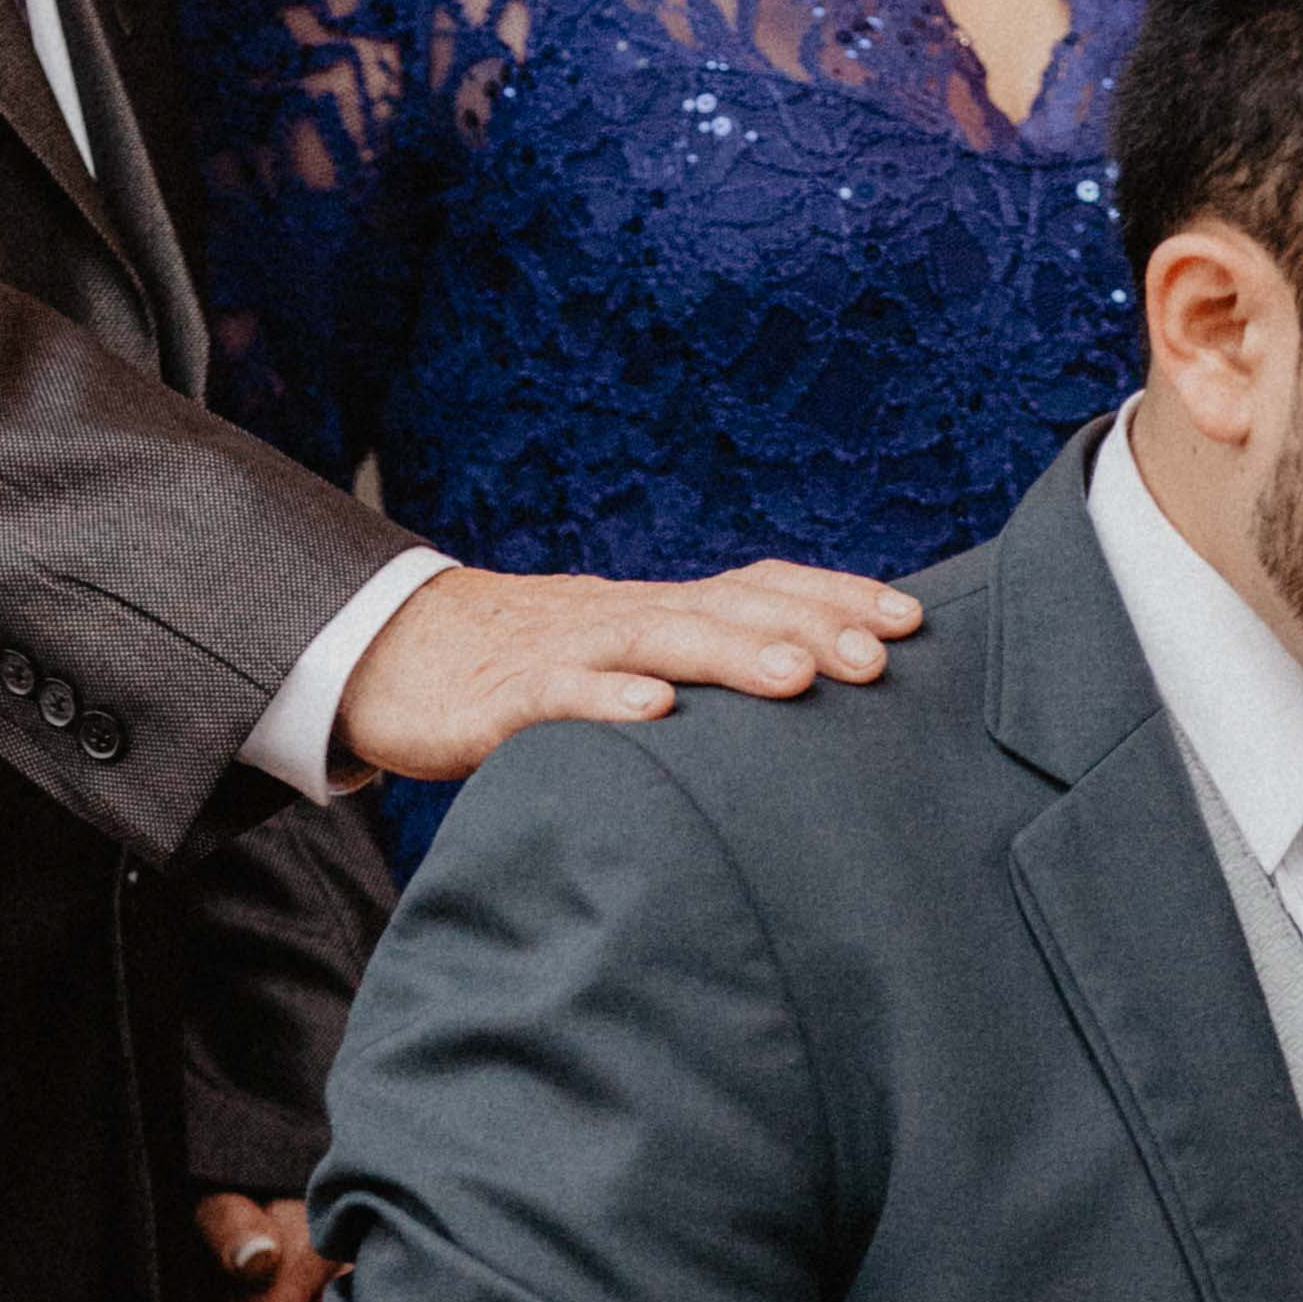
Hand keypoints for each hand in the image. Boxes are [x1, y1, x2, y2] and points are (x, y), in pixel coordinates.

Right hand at [336, 557, 921, 781]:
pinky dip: (607, 700)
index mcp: (658, 609)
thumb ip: (698, 675)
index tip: (911, 620)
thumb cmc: (526, 666)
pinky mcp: (502, 698)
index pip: (758, 586)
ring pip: (656, 641)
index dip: (832, 597)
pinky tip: (654, 715)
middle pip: (725, 609)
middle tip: (879, 659)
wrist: (391, 653)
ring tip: (796, 677)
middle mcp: (623, 616)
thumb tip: (804, 699)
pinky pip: (559, 696)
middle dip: (807, 628)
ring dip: (731, 656)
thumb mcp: (623, 663)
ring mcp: (565, 651)